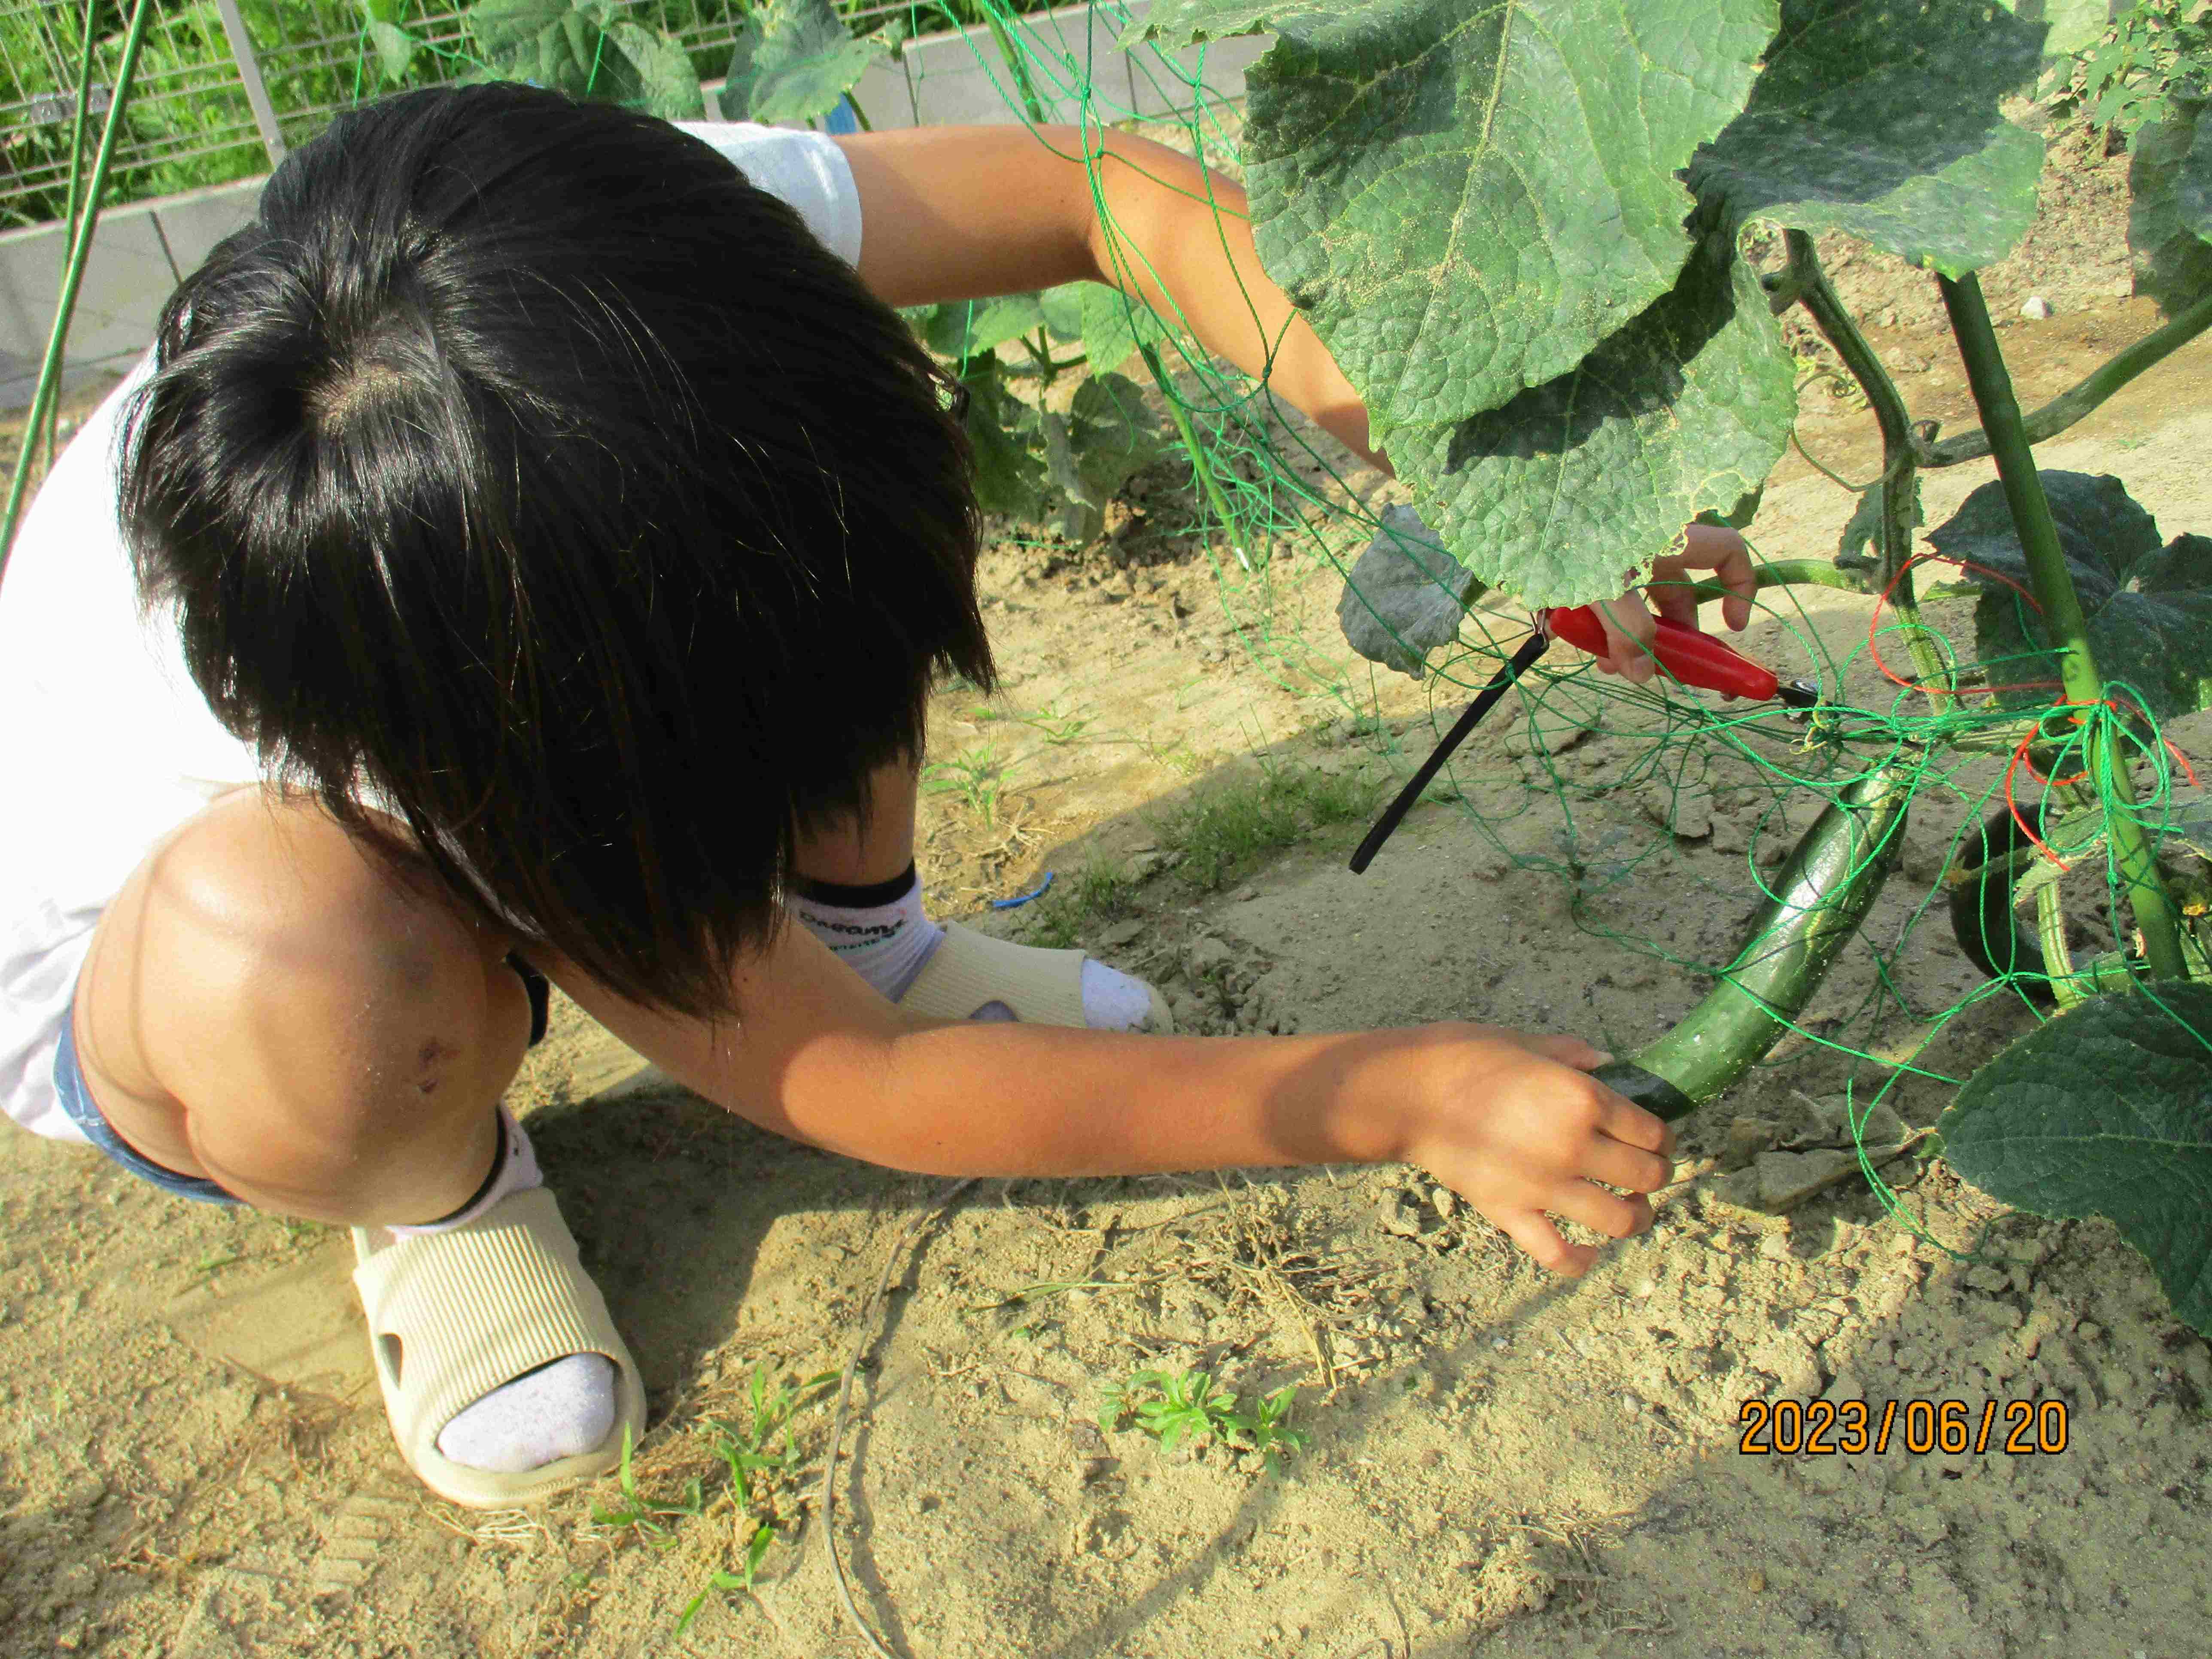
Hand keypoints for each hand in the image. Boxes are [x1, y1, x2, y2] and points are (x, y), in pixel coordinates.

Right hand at [1399, 1025, 1676, 1275]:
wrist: (1406, 1094)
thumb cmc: (1462, 1057)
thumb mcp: (1524, 1042)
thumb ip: (1572, 1054)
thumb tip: (1607, 1063)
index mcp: (1581, 1098)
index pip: (1650, 1130)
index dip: (1663, 1137)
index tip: (1658, 1140)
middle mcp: (1573, 1146)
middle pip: (1645, 1176)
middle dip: (1657, 1176)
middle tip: (1650, 1172)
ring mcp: (1543, 1186)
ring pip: (1618, 1220)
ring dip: (1637, 1219)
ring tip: (1634, 1212)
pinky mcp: (1511, 1214)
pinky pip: (1558, 1254)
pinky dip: (1581, 1261)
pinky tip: (1590, 1252)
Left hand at [1587, 522, 1756, 685]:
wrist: (1522, 512)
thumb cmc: (1573, 535)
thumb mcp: (1607, 585)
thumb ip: (1628, 631)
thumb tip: (1642, 675)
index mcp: (1671, 537)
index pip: (1729, 552)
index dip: (1739, 589)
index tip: (1731, 628)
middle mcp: (1653, 543)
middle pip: (1679, 595)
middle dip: (1668, 637)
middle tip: (1657, 670)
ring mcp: (1622, 554)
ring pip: (1639, 604)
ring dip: (1629, 640)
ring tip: (1609, 665)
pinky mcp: (1592, 564)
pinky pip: (1608, 600)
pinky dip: (1602, 625)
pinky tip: (1584, 645)